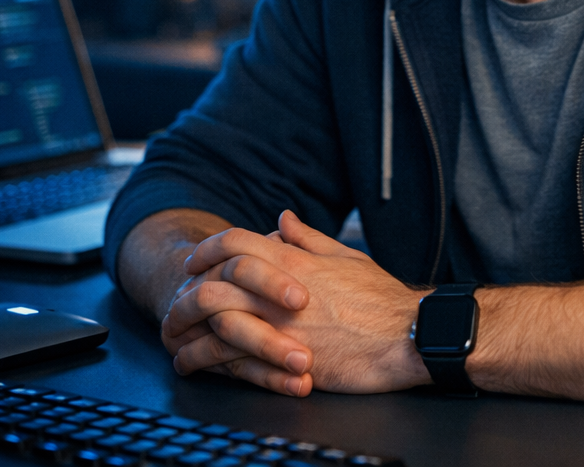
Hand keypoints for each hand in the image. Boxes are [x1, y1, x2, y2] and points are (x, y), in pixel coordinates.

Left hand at [162, 210, 429, 394]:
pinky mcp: (283, 361)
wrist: (406, 337)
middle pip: (215, 280)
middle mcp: (281, 290)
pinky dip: (208, 361)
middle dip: (189, 290)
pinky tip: (199, 364)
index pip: (237, 242)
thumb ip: (309, 238)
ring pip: (215, 322)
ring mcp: (280, 326)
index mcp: (296, 261)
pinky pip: (231, 360)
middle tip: (180, 299)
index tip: (197, 260)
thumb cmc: (381, 300)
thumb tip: (282, 219)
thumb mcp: (346, 257)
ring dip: (189, 331)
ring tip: (178, 339)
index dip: (210, 248)